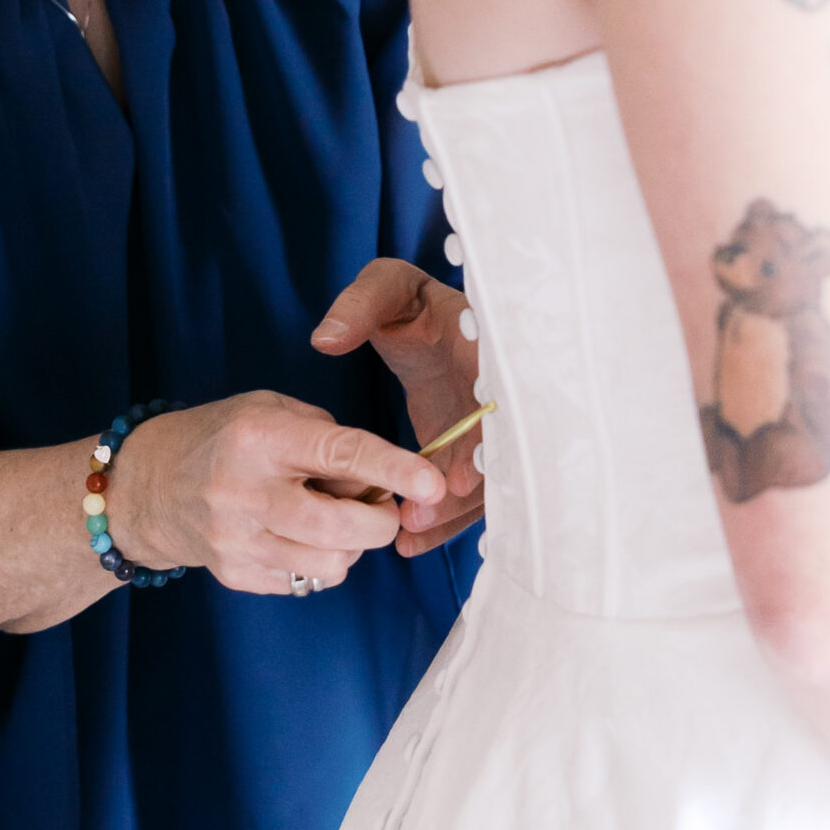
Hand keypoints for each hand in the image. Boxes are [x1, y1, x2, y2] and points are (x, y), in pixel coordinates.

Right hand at [103, 391, 444, 596]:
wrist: (147, 487)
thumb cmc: (221, 438)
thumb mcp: (269, 410)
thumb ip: (327, 438)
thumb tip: (384, 480)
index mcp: (258, 438)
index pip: (339, 455)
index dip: (393, 470)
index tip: (431, 482)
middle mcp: (245, 491)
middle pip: (343, 526)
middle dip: (382, 520)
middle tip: (382, 505)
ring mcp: (238, 541)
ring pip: (333, 563)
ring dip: (351, 544)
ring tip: (327, 516)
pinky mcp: (236, 575)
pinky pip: (308, 580)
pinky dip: (319, 559)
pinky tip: (296, 534)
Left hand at [312, 258, 485, 558]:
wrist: (434, 325)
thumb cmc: (413, 305)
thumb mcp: (388, 289)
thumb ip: (360, 305)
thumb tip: (328, 339)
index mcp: (489, 351)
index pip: (501, 403)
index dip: (484, 444)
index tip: (454, 478)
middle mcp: (500, 396)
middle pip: (500, 456)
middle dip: (464, 493)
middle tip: (419, 517)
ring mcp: (491, 431)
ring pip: (487, 483)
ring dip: (452, 514)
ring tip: (407, 533)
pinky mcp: (475, 455)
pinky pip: (469, 494)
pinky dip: (444, 519)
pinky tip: (411, 540)